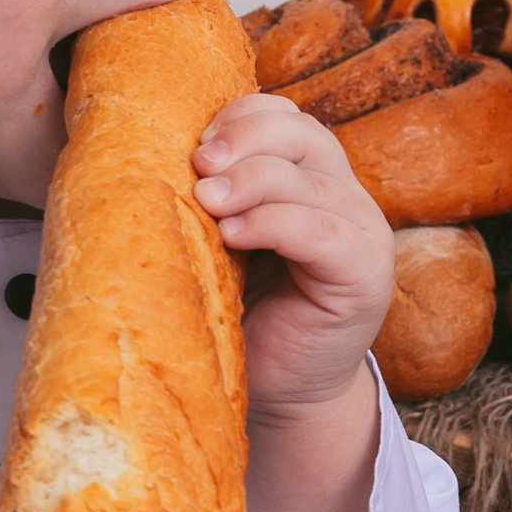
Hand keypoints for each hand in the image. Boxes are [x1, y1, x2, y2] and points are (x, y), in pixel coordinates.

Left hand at [191, 92, 394, 421]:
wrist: (280, 395)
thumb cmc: (241, 319)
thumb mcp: (222, 245)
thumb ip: (212, 199)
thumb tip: (145, 153)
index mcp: (311, 180)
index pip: (287, 119)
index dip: (242, 117)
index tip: (195, 140)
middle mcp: (345, 198)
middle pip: (304, 134)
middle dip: (245, 139)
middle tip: (198, 163)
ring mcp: (364, 233)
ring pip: (310, 180)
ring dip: (251, 181)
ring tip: (206, 201)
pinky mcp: (366, 274)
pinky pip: (321, 231)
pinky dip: (273, 224)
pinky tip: (233, 235)